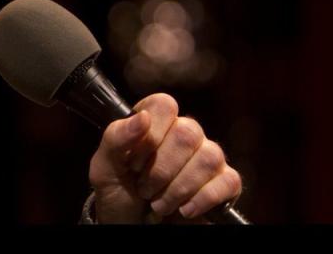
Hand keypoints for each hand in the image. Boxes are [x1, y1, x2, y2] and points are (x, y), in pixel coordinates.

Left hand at [88, 93, 241, 223]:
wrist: (130, 227)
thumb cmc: (118, 194)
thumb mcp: (104, 167)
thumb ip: (116, 138)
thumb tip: (143, 117)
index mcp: (154, 122)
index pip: (165, 105)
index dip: (150, 135)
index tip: (134, 163)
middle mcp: (184, 134)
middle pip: (188, 133)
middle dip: (161, 170)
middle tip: (144, 189)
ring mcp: (206, 157)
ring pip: (208, 157)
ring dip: (179, 189)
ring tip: (160, 204)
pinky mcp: (224, 182)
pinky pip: (228, 181)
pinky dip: (202, 199)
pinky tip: (184, 210)